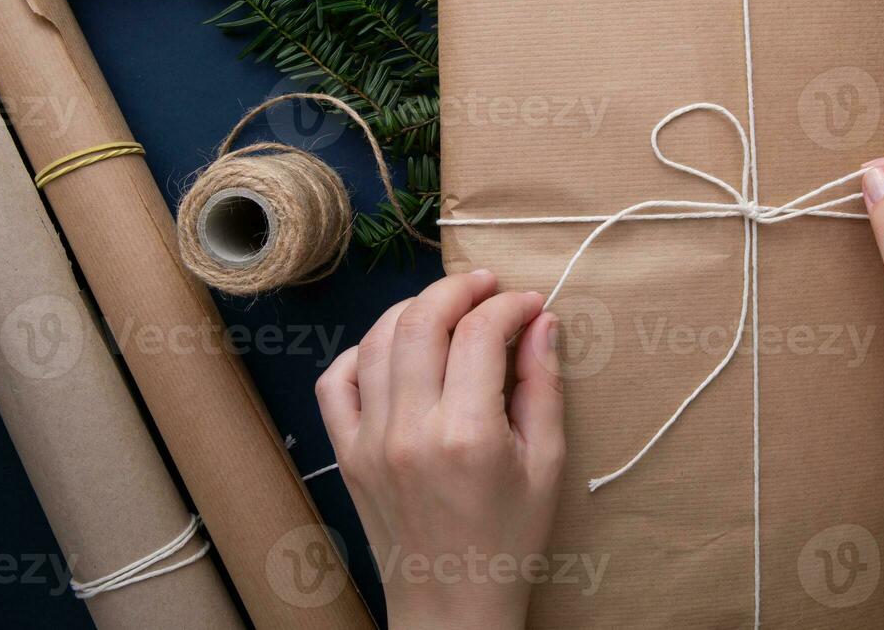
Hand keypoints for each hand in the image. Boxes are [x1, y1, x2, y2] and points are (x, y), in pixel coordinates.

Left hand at [315, 270, 564, 629]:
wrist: (452, 606)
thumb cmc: (510, 539)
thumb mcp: (546, 463)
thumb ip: (543, 385)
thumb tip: (541, 321)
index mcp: (467, 434)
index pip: (480, 333)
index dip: (509, 305)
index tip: (530, 305)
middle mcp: (409, 430)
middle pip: (420, 321)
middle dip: (458, 289)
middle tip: (487, 286)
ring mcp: (369, 440)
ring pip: (376, 340)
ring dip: (413, 309)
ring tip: (447, 308)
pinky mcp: (346, 453)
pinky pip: (336, 381)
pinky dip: (360, 350)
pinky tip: (394, 349)